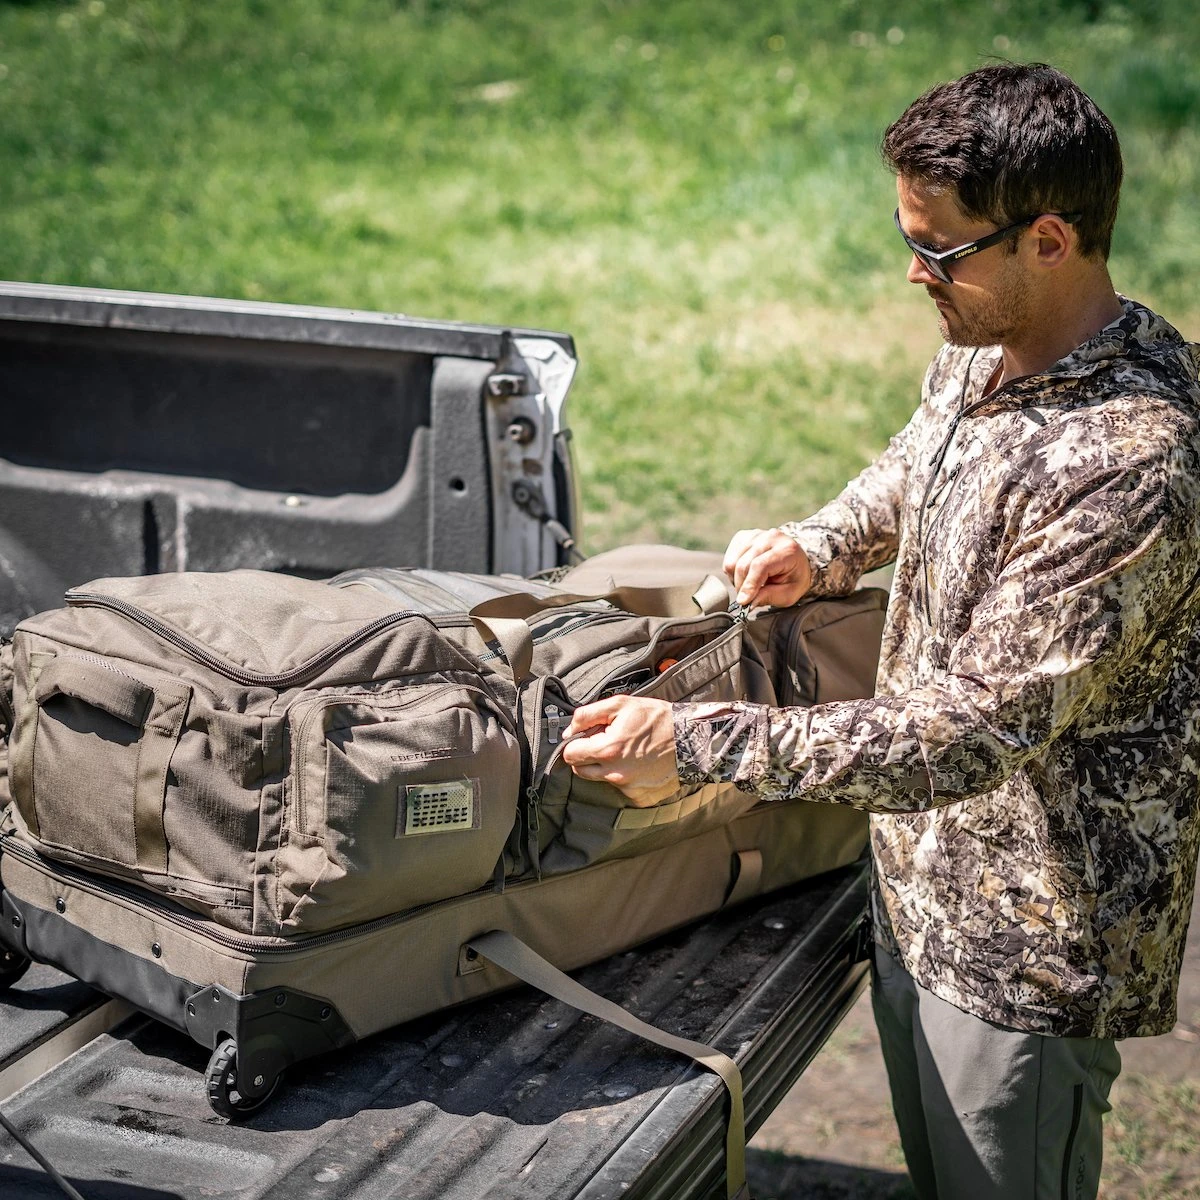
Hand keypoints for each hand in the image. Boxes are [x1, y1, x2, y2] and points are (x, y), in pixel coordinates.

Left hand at [561, 695, 679, 806]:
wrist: (693, 739)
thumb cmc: (658, 719)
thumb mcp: (621, 705)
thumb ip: (588, 715)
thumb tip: (569, 729)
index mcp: (608, 750)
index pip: (570, 754)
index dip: (576, 743)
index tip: (586, 738)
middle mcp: (615, 774)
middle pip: (581, 770)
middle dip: (587, 756)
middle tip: (605, 743)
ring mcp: (628, 788)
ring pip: (601, 779)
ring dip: (606, 767)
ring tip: (626, 751)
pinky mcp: (640, 797)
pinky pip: (621, 789)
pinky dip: (625, 777)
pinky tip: (638, 764)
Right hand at [722, 527, 812, 607]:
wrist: (795, 559)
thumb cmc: (794, 577)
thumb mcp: (790, 593)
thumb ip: (770, 596)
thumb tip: (748, 602)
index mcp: (787, 550)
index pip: (760, 566)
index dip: (749, 585)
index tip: (743, 602)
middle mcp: (770, 537)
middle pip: (743, 565)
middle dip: (742, 587)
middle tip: (749, 598)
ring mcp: (755, 535)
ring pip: (732, 563)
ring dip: (737, 580)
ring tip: (751, 584)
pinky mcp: (743, 537)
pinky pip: (729, 559)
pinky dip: (733, 572)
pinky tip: (746, 575)